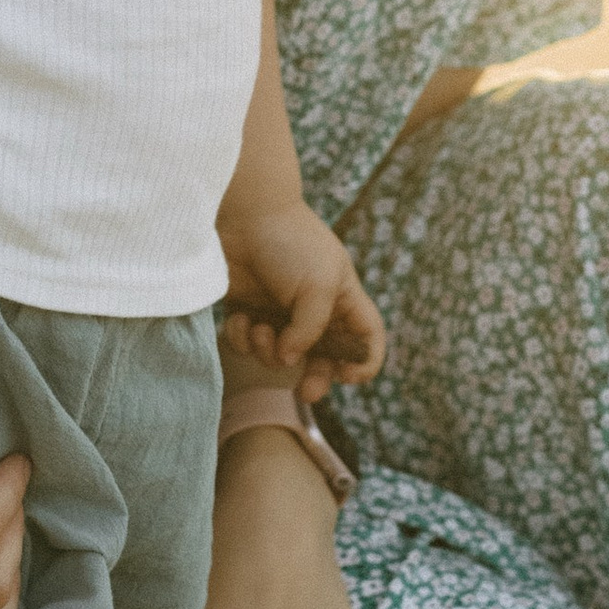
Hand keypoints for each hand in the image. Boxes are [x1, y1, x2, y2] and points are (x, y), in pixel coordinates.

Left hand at [218, 197, 384, 398]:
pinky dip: (243, 337)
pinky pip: (247, 344)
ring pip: (279, 358)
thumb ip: (311, 331)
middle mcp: (313, 311)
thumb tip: (289, 361)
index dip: (364, 363)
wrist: (242, 215)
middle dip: (315, 378)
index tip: (347, 375)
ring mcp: (279, 313)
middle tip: (305, 393)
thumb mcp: (318, 286)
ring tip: (260, 328)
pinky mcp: (247, 312)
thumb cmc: (290, 243)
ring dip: (268, 351)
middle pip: (323, 360)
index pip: (367, 340)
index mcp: (342, 301)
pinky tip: (240, 318)